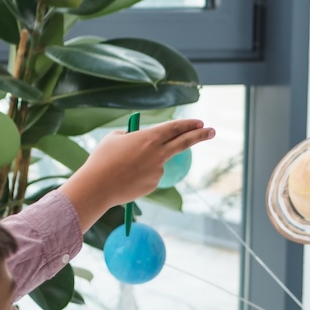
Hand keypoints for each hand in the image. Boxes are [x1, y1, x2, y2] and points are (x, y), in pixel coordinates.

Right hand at [72, 119, 214, 209]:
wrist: (98, 186)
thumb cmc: (103, 159)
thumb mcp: (114, 138)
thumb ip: (132, 135)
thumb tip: (139, 136)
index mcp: (149, 137)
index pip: (175, 127)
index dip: (188, 124)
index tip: (200, 123)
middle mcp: (158, 153)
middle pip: (184, 142)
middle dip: (200, 135)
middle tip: (212, 131)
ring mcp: (158, 170)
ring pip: (159, 161)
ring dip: (147, 161)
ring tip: (124, 165)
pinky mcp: (154, 184)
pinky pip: (150, 175)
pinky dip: (141, 174)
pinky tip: (126, 177)